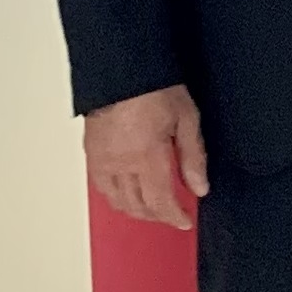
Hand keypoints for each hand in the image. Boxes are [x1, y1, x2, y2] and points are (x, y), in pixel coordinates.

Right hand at [85, 84, 209, 228]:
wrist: (120, 70)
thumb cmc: (154, 88)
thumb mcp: (187, 119)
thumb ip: (193, 157)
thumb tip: (200, 187)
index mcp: (147, 157)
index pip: (159, 202)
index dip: (173, 217)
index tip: (184, 221)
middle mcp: (120, 164)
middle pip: (136, 206)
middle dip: (156, 215)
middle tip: (172, 213)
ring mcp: (102, 160)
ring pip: (116, 201)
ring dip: (135, 210)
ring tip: (152, 207)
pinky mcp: (91, 153)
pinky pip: (100, 187)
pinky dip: (115, 197)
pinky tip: (127, 193)